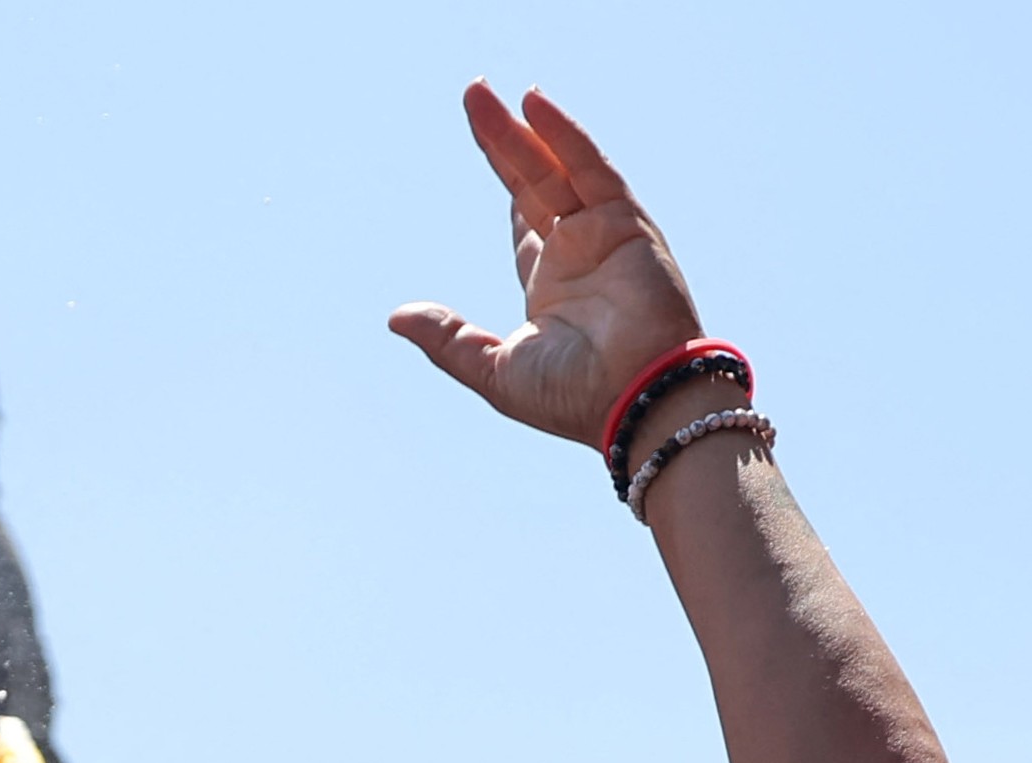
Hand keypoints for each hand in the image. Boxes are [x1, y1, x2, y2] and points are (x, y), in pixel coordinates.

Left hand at [385, 85, 708, 447]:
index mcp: (551, 287)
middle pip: (533, 180)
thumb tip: (396, 318)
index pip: (524, 218)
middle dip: (502, 139)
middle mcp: (579, 254)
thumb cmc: (573, 397)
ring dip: (522, 128)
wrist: (635, 401)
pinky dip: (565, 134)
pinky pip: (591, 167)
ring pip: (556, 166)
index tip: (486, 138)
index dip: (507, 178)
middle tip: (472, 92)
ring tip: (484, 92)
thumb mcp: (494, 369)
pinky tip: (534, 104)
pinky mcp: (626, 222)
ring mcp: (604, 234)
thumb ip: (448, 339)